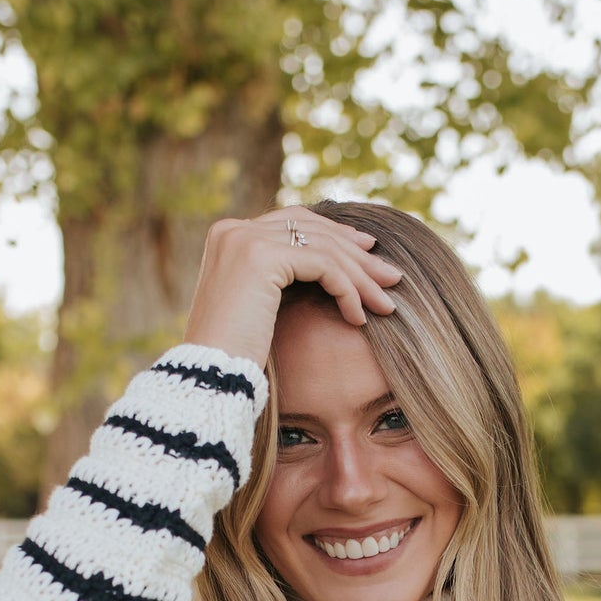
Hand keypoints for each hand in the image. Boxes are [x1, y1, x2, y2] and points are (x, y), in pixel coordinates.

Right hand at [184, 207, 404, 369]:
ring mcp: (245, 239)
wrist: (209, 378)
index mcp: (228, 236)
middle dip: (357, 253)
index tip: (368, 252)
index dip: (334, 234)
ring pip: (323, 247)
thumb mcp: (256, 310)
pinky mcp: (262, 256)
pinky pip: (322, 264)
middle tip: (392, 277)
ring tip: (387, 304)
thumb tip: (319, 270)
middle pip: (311, 229)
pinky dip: (347, 289)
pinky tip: (359, 317)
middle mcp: (234, 229)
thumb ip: (277, 282)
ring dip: (361, 276)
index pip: (293, 223)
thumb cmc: (232, 359)